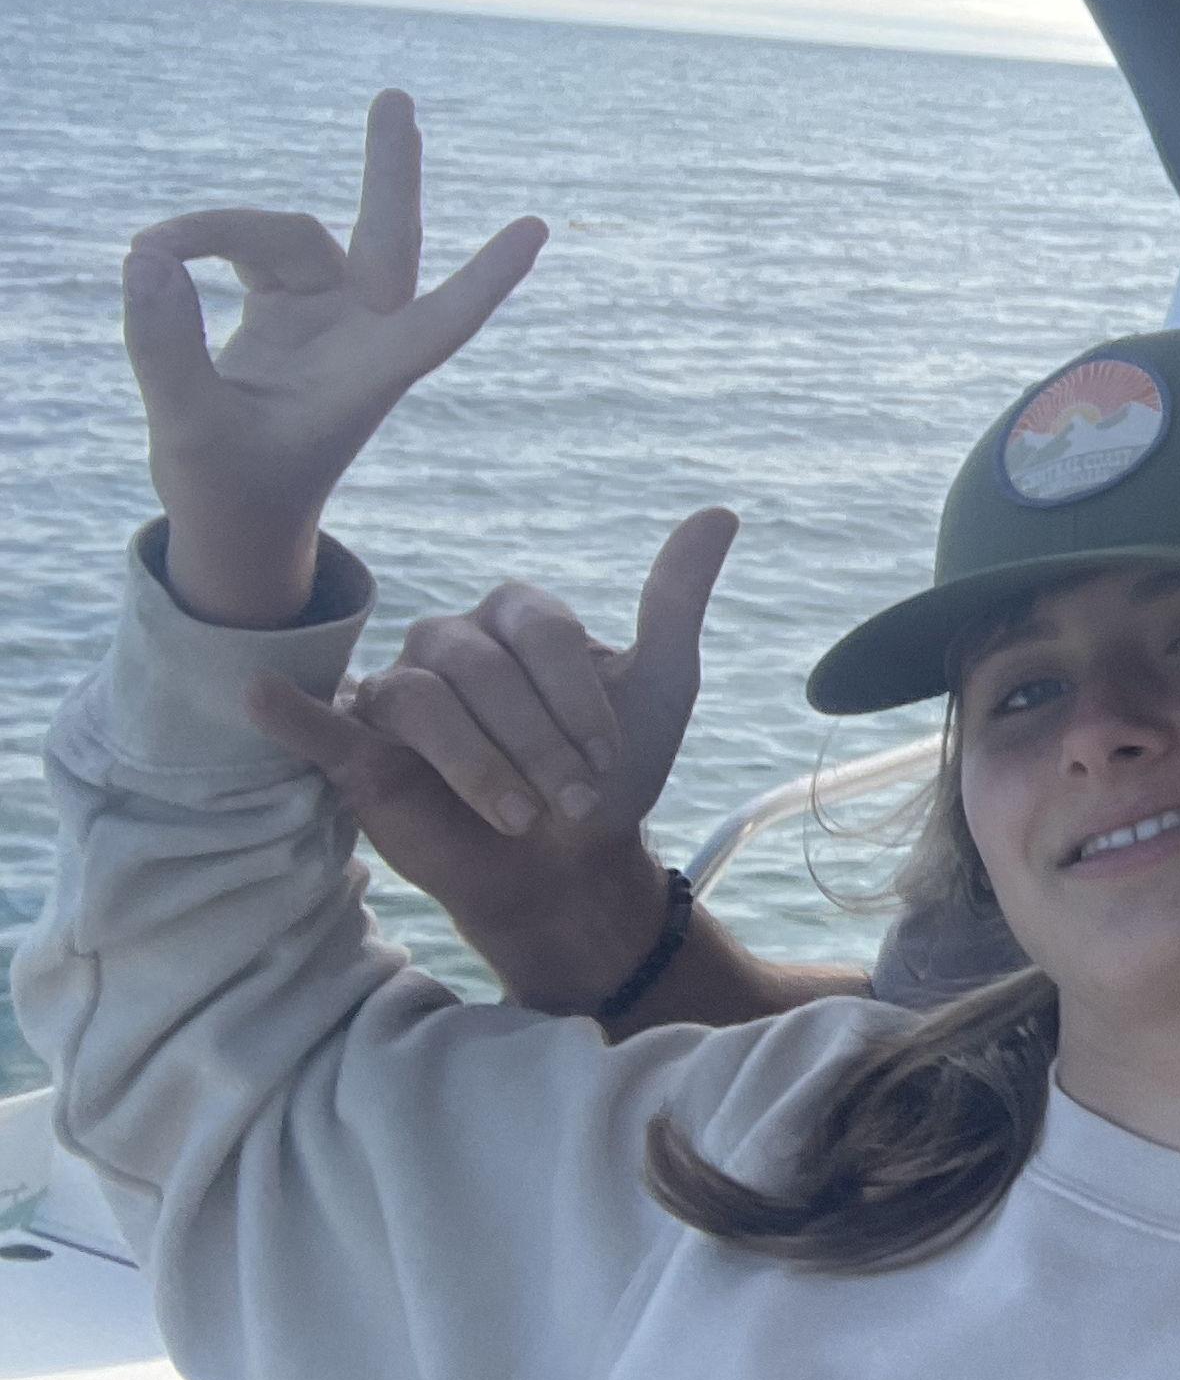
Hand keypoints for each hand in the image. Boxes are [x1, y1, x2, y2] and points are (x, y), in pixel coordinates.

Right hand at [124, 93, 547, 630]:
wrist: (232, 518)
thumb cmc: (232, 489)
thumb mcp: (188, 429)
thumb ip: (167, 348)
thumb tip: (146, 260)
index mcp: (372, 375)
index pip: (445, 320)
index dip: (488, 278)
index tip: (538, 228)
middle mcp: (361, 333)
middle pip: (387, 235)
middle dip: (391, 167)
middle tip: (394, 96)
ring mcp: (328, 315)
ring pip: (286, 238)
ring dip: (218, 231)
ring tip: (149, 247)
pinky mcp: (289, 308)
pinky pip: (253, 252)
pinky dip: (206, 246)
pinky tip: (158, 253)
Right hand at [246, 511, 736, 1012]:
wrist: (568, 866)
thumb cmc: (607, 773)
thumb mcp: (659, 689)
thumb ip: (675, 603)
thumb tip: (718, 513)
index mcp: (519, 618)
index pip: (539, 631)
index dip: (575, 697)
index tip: (606, 760)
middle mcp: (453, 643)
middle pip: (479, 666)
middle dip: (536, 740)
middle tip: (572, 801)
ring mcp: (401, 693)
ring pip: (421, 699)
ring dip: (477, 763)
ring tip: (522, 816)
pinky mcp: (360, 750)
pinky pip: (319, 720)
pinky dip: (290, 708)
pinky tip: (261, 694)